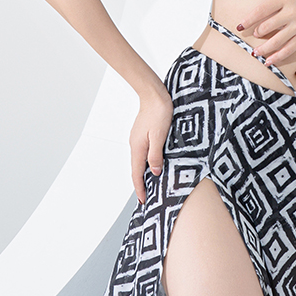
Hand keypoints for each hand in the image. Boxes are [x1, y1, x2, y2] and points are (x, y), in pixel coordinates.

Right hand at [129, 87, 173, 203]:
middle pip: (136, 169)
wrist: (154, 94)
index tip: (142, 201)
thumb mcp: (160, 135)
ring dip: (143, 174)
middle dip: (140, 184)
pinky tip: (152, 165)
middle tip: (146, 198)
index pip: (137, 173)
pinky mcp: (142, 134)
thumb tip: (153, 172)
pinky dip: (145, 163)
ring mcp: (137, 139)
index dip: (140, 188)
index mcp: (138, 147)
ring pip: (139, 161)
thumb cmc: (159, 112)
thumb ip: (156, 155)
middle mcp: (135, 144)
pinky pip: (142, 153)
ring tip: (149, 185)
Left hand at [239, 0, 295, 65]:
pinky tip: (269, 61)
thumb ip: (277, 0)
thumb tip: (261, 14)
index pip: (261, 10)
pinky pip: (289, 49)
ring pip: (275, 41)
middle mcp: (290, 12)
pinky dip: (277, 57)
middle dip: (257, 33)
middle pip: (266, 26)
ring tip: (255, 53)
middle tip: (254, 35)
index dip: (248, 19)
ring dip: (263, 49)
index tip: (240, 26)